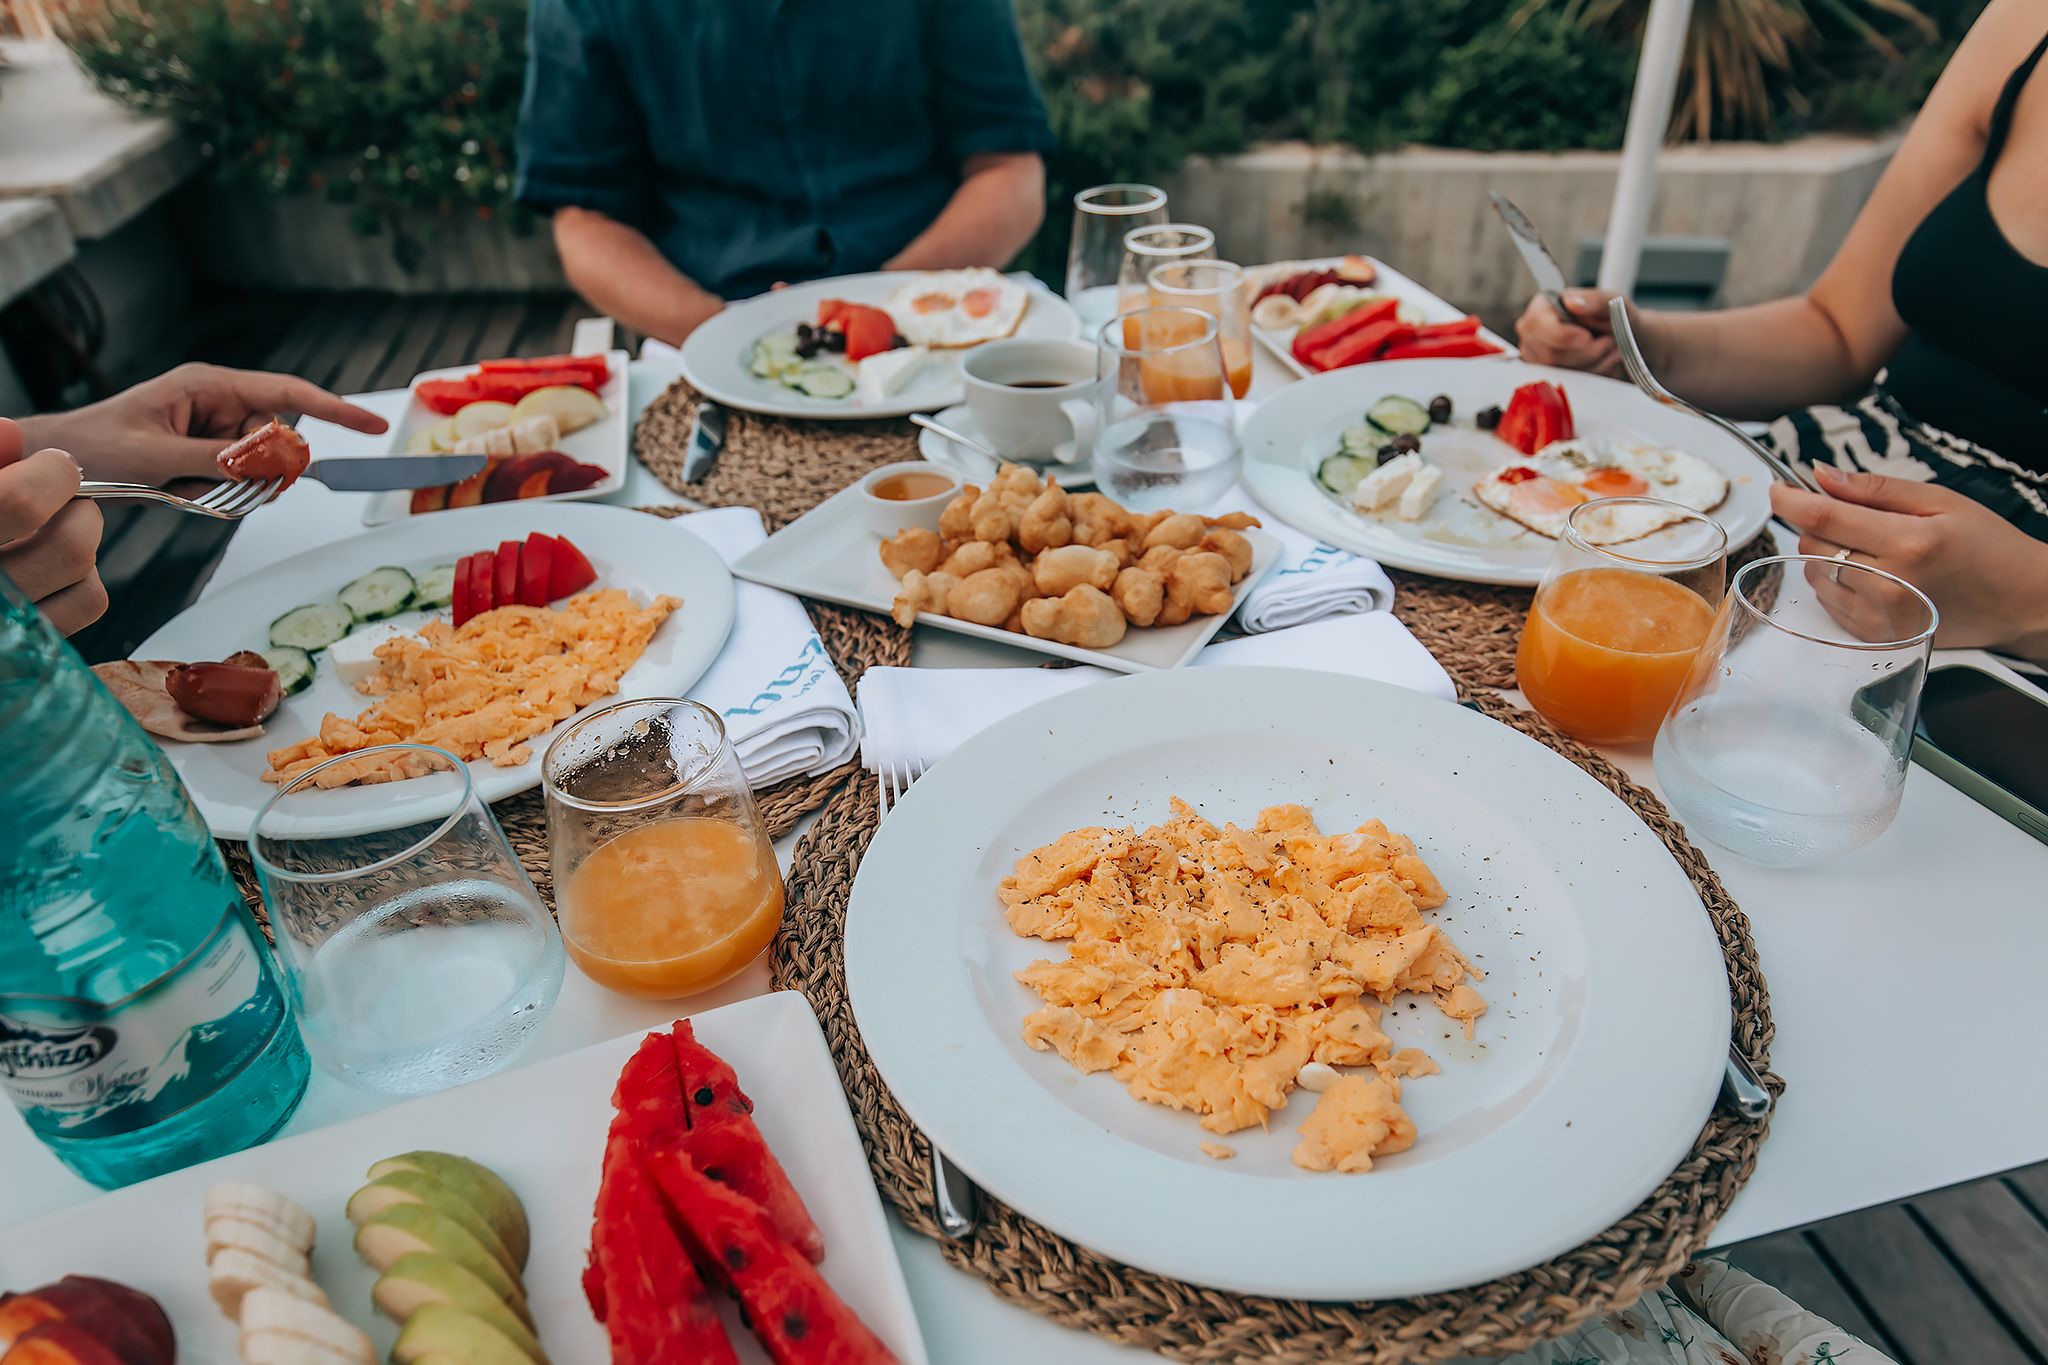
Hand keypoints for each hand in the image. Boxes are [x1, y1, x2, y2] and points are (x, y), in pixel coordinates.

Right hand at [0, 420, 106, 634]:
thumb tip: (10, 434)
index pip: (19, 503)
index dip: (52, 473)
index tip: (52, 465)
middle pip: (69, 547)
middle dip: (78, 509)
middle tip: (61, 498)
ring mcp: (5, 625)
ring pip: (84, 580)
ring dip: (82, 543)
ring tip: (51, 529)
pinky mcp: (24, 647)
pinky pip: (84, 607)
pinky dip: (82, 578)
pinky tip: (51, 565)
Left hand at [18, 363, 387, 485]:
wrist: (60, 460)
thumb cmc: (94, 444)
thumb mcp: (152, 454)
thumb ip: (212, 461)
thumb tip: (260, 469)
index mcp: (207, 386)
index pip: (287, 393)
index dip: (334, 409)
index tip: (373, 425)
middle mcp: (215, 405)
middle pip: (274, 440)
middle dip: (256, 470)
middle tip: (215, 485)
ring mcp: (211, 432)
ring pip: (256, 468)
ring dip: (228, 488)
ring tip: (180, 489)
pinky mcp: (205, 456)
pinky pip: (235, 482)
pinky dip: (215, 496)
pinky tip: (179, 492)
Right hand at [1513, 288, 1626, 375]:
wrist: (1622, 339)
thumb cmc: (1611, 317)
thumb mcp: (1611, 301)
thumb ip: (1594, 299)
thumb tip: (1572, 301)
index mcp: (1542, 308)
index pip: (1537, 323)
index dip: (1561, 334)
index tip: (1587, 337)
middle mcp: (1533, 334)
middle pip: (1550, 354)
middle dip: (1587, 352)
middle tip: (1608, 342)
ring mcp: (1537, 359)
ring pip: (1561, 373)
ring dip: (1595, 364)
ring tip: (1609, 349)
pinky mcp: (1548, 378)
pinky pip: (1568, 386)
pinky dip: (1593, 376)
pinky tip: (1603, 362)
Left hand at [1771, 463, 2047, 659]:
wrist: (2020, 601)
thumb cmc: (1988, 547)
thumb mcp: (1939, 501)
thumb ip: (1874, 488)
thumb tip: (1819, 475)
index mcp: (1908, 543)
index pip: (1824, 517)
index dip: (1790, 500)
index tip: (1776, 489)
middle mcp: (1889, 584)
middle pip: (1813, 544)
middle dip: (1821, 524)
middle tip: (1857, 519)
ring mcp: (1880, 616)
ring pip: (1815, 572)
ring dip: (1828, 554)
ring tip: (1873, 549)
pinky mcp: (1875, 636)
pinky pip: (1827, 600)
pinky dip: (1837, 582)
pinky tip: (1873, 575)